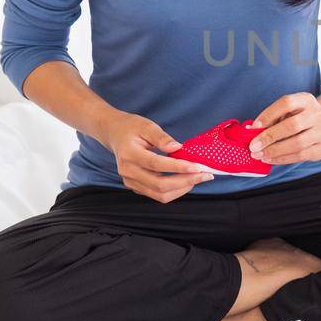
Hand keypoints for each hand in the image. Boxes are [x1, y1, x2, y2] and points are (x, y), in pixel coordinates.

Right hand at [97, 111, 213, 203]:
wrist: (115, 134)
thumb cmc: (132, 128)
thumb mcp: (146, 126)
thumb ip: (161, 137)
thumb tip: (178, 148)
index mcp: (129, 154)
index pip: (156, 164)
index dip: (178, 167)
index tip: (197, 166)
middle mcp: (127, 172)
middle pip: (159, 185)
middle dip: (186, 182)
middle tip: (205, 175)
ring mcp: (130, 182)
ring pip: (159, 195)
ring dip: (182, 188)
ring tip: (198, 178)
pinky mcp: (136, 187)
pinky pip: (157, 195)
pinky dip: (174, 190)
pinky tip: (186, 180)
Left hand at [248, 92, 320, 165]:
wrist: (320, 126)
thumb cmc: (296, 118)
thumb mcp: (286, 112)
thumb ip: (271, 119)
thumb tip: (251, 130)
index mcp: (307, 100)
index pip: (287, 103)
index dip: (268, 115)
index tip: (254, 127)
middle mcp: (319, 114)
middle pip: (293, 125)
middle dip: (270, 137)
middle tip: (253, 146)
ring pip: (297, 143)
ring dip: (275, 151)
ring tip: (259, 155)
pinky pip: (300, 156)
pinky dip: (282, 158)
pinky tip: (269, 159)